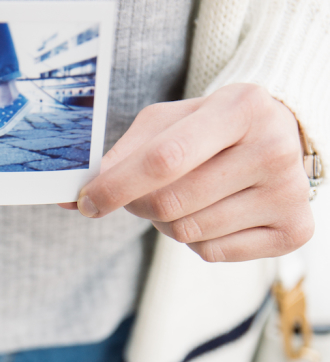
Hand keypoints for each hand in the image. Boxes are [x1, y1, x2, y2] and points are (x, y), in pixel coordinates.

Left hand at [61, 84, 313, 261]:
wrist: (281, 140)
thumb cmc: (212, 130)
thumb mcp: (170, 123)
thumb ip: (121, 155)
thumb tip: (69, 198)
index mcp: (242, 107)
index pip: (165, 159)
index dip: (116, 187)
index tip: (85, 202)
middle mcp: (274, 148)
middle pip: (172, 204)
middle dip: (139, 206)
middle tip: (140, 197)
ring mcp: (289, 193)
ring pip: (189, 233)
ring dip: (167, 225)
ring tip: (186, 199)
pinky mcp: (293, 231)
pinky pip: (212, 253)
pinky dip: (197, 241)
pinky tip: (213, 213)